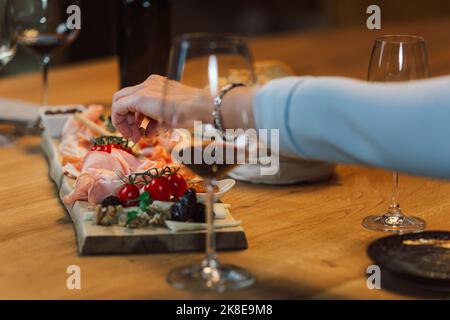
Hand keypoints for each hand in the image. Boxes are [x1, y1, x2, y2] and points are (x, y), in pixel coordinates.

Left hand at [112, 74, 256, 141]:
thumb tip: (148, 132)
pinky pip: (118, 108)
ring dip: (124, 122)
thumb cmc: (193, 113)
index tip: (140, 132)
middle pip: (124, 99)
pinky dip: (121, 122)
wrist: (201, 107)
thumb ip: (157, 123)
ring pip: (119, 102)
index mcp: (156, 86)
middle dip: (126, 120)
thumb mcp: (171, 118)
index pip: (135, 99)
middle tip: (134, 135)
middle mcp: (148, 84)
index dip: (133, 117)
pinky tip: (133, 135)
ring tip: (135, 137)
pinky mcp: (140, 97)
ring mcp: (144, 88)